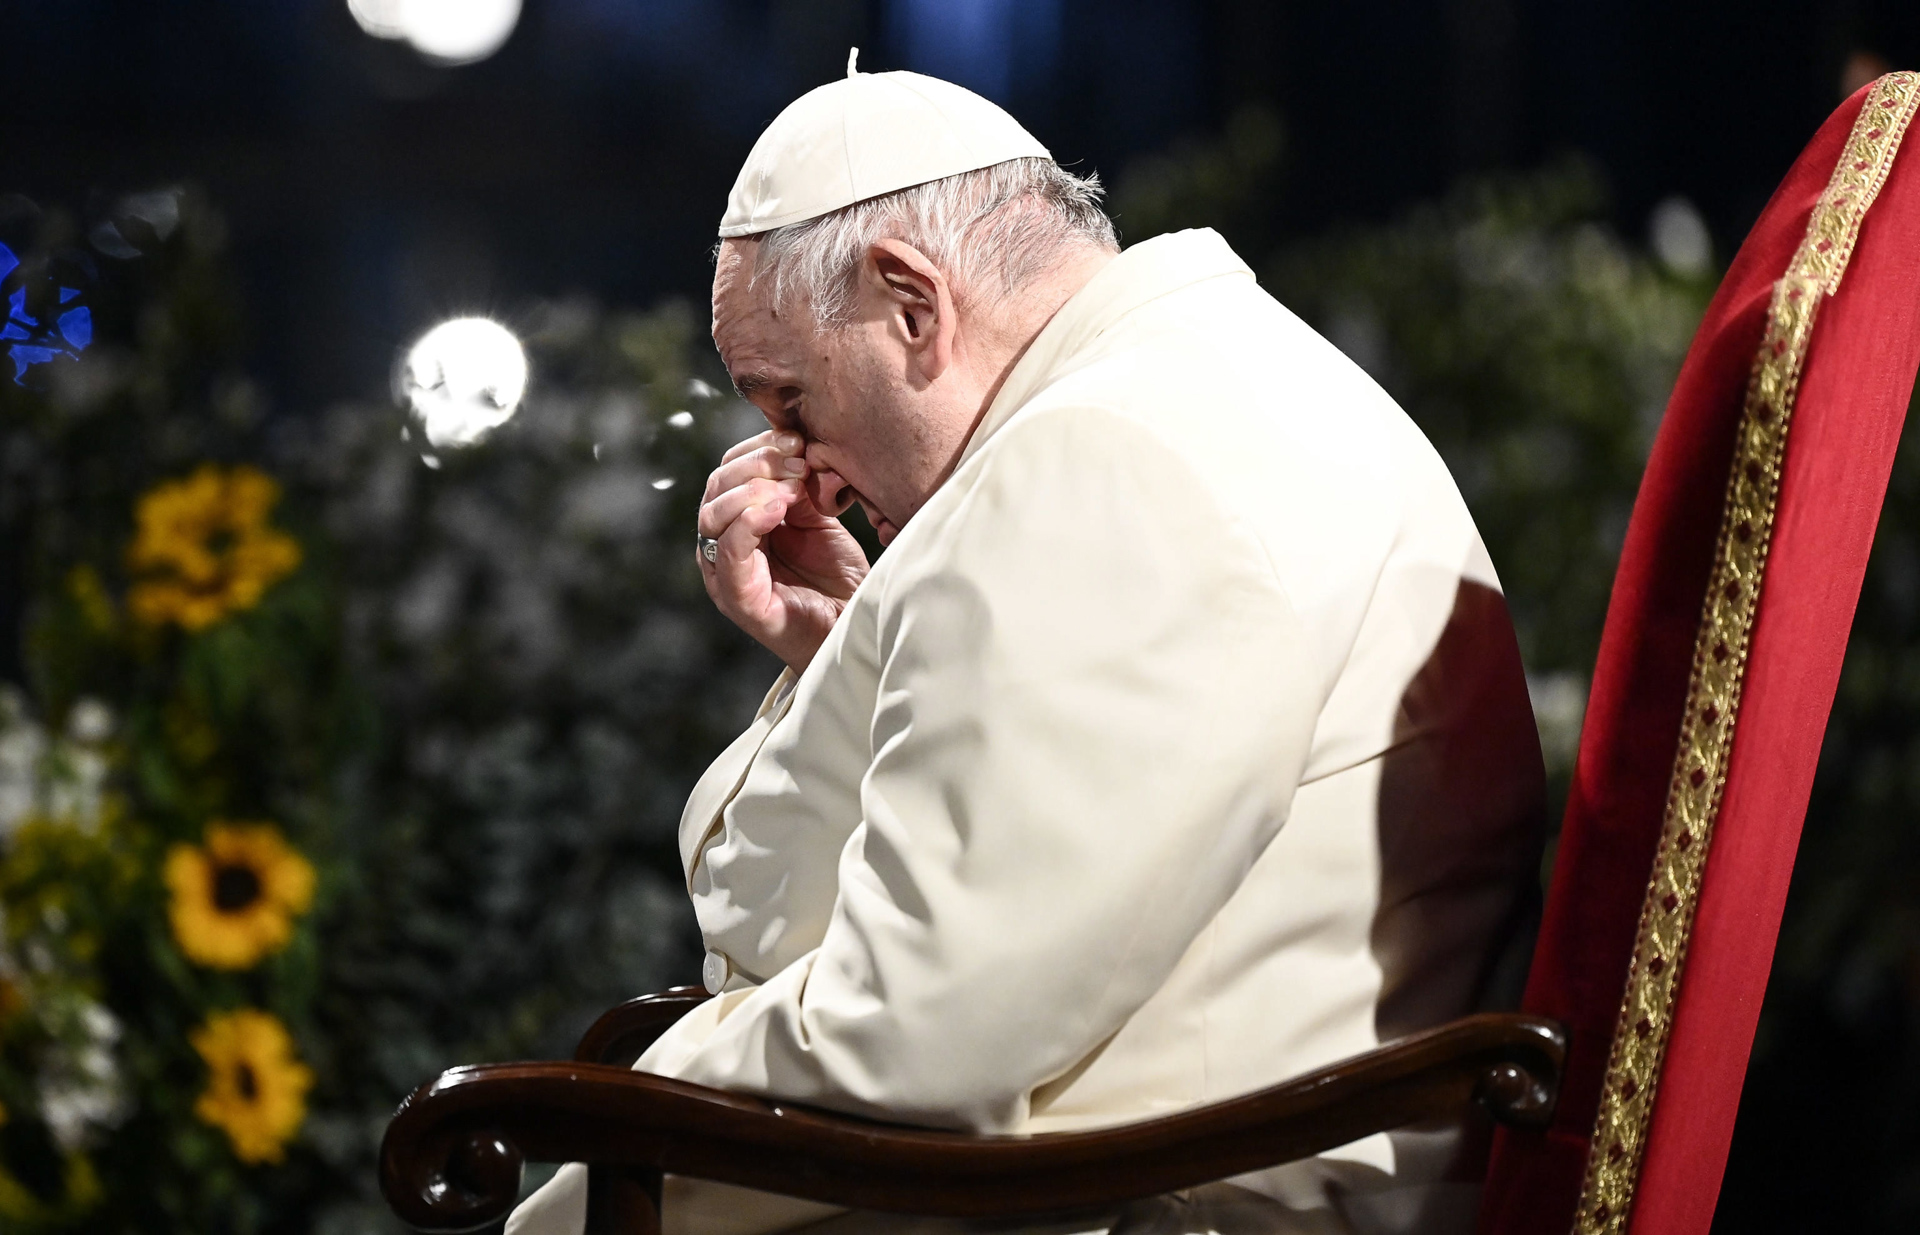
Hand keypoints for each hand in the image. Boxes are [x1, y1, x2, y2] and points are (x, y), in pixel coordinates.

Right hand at [698, 430, 869, 673]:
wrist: (854, 628)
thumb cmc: (835, 578)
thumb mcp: (818, 519)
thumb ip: (800, 486)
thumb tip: (796, 446)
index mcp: (738, 521)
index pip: (728, 470)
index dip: (757, 447)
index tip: (796, 437)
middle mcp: (723, 545)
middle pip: (716, 487)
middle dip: (757, 464)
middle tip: (798, 461)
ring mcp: (725, 573)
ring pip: (714, 516)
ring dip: (753, 490)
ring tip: (793, 488)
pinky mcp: (738, 598)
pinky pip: (728, 553)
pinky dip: (748, 524)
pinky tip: (778, 509)